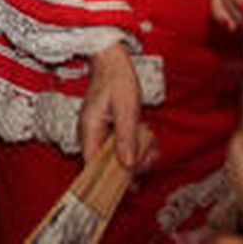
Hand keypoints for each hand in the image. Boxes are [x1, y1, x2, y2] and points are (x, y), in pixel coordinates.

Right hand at [80, 42, 147, 170]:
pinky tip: (148, 139)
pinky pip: (121, 145)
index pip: (92, 165)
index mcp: (90, 129)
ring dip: (138, 155)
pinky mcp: (107, 129)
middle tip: (151, 157)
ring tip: (152, 147)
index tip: (131, 184)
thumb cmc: (116, 79)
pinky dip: (136, 145)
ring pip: (117, 156)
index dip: (110, 179)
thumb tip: (127, 164)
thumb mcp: (126, 108)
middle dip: (133, 164)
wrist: (112, 60)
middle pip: (108, 164)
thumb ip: (126, 137)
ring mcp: (98, 131)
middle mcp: (90, 134)